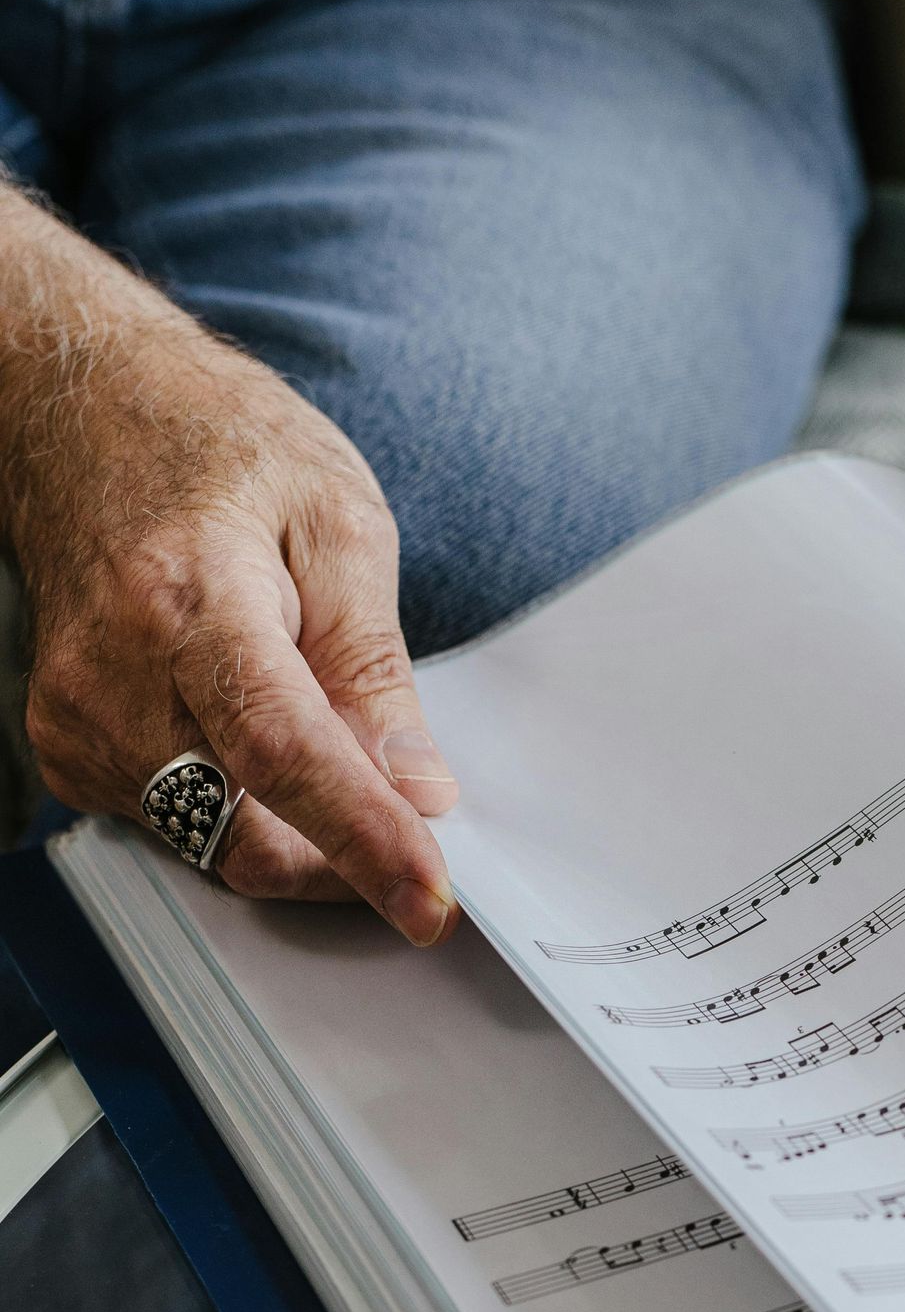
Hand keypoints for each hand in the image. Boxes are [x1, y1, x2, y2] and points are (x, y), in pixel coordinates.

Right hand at [11, 197, 457, 940]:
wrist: (83, 411)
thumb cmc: (214, 447)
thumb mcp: (339, 521)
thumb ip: (376, 665)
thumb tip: (418, 786)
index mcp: (188, 600)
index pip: (282, 753)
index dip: (364, 838)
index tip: (429, 900)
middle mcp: (111, 675)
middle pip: (245, 831)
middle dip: (344, 858)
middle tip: (416, 831)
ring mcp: (76, 721)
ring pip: (213, 845)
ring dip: (296, 835)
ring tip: (328, 744)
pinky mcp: (67, 752)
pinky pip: (178, 828)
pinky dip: (243, 813)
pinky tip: (260, 745)